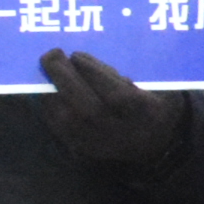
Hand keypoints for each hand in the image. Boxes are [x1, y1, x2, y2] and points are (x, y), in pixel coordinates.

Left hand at [39, 49, 187, 175]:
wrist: (151, 144)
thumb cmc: (154, 105)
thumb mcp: (157, 86)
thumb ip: (126, 75)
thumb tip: (83, 62)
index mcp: (146, 115)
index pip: (117, 96)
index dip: (94, 74)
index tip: (77, 55)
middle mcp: (123, 133)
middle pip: (89, 110)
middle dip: (66, 79)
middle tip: (52, 55)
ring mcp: (101, 144)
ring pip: (70, 121)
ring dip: (53, 91)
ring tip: (46, 69)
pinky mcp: (82, 148)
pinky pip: (59, 128)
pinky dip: (49, 106)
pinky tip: (46, 88)